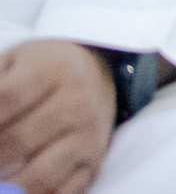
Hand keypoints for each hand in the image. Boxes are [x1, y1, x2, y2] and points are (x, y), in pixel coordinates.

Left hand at [0, 40, 115, 193]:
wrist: (97, 74)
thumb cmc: (42, 71)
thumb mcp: (13, 63)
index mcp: (53, 69)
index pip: (5, 99)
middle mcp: (77, 102)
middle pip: (16, 141)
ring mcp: (88, 136)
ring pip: (39, 176)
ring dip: (6, 188)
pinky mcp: (94, 162)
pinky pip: (65, 193)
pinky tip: (15, 192)